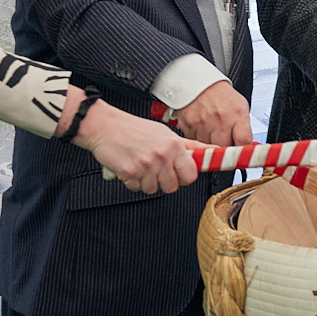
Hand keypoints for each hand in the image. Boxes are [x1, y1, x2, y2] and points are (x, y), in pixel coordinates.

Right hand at [74, 99, 198, 193]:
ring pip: (154, 189)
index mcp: (174, 145)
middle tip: (155, 169)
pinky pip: (137, 189)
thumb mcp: (165, 133)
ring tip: (141, 165)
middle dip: (164, 181)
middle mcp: (162, 155)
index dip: (184, 176)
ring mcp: (146, 165)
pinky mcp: (130, 173)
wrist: (104, 126)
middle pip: (173, 187)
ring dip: (146, 182)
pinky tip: (130, 167)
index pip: (191, 175)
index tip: (178, 173)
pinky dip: (132, 182)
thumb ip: (189, 146)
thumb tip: (212, 151)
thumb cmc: (133, 129)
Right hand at [175, 79, 253, 146]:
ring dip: (212, 145)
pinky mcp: (190, 127)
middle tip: (226, 140)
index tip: (242, 154)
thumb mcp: (240, 107)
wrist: (200, 83)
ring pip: (209, 148)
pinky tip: (203, 129)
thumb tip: (247, 147)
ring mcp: (204, 124)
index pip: (244, 142)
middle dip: (226, 148)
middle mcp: (221, 120)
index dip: (243, 151)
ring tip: (213, 132)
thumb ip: (244, 128)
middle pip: (225, 149)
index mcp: (237, 115)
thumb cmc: (222, 96)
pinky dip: (200, 140)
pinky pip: (196, 143)